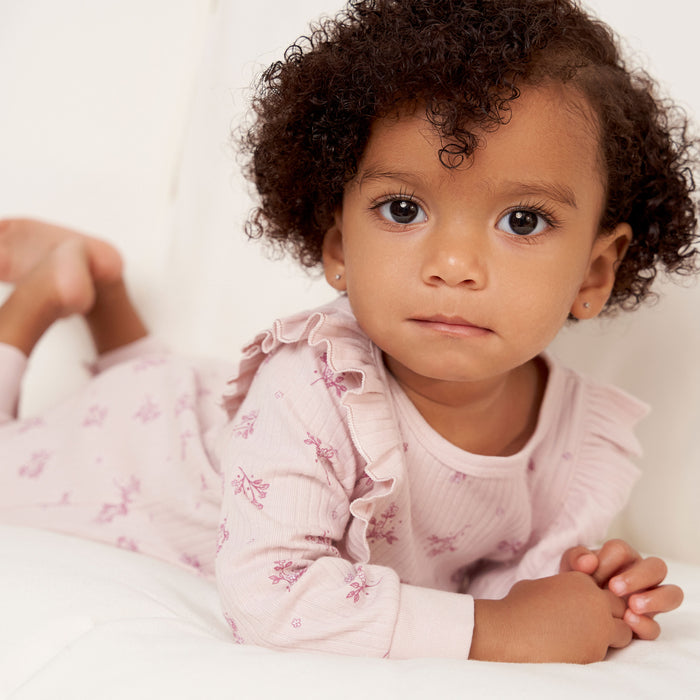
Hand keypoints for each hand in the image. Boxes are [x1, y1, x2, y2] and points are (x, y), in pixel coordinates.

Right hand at [470, 571, 630, 662]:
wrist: (510, 631)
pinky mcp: (597, 651)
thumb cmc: (518, 606)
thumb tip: (563, 598)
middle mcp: (596, 600)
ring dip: (610, 637)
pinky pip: (607, 653)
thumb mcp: (541, 586)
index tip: (585, 612)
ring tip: (585, 641)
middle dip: (610, 618)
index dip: (598, 603)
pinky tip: (575, 652)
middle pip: (621, 609)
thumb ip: (562, 590)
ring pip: (624, 632)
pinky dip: (595, 653)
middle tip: (590, 628)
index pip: (606, 591)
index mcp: (582, 580)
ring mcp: (600, 626)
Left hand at [561, 539, 683, 639]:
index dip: (608, 560)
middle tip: (614, 588)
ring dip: (655, 599)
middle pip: (656, 567)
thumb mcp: (571, 566)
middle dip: (637, 577)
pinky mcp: (646, 624)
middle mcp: (640, 575)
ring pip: (672, 594)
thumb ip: (576, 558)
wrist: (571, 608)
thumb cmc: (576, 580)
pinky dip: (645, 625)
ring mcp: (648, 599)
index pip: (622, 550)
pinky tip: (628, 623)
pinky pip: (657, 626)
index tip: (592, 572)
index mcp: (621, 557)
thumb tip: (588, 562)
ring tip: (631, 606)